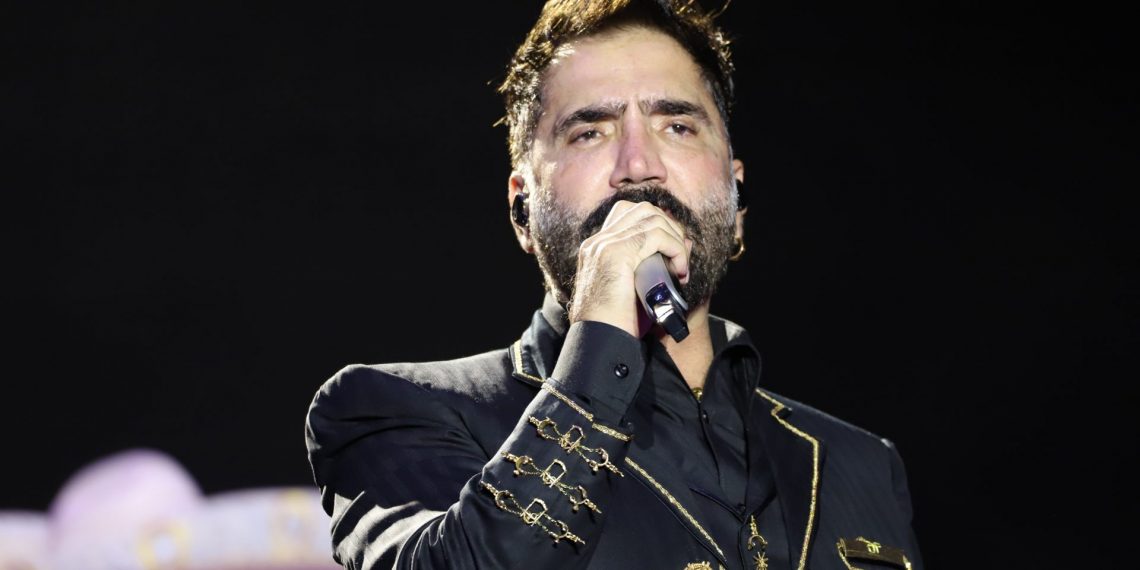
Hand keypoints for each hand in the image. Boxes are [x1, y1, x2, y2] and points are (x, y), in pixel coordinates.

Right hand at [568, 201, 692, 336]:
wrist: (598, 342)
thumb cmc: (616, 325)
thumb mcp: (633, 291)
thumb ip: (650, 267)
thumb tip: (685, 245)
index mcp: (595, 250)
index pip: (627, 214)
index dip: (656, 224)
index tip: (671, 250)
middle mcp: (596, 242)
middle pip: (641, 209)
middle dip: (669, 227)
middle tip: (680, 256)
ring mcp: (604, 245)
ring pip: (651, 217)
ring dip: (675, 238)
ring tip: (681, 266)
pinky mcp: (616, 253)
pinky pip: (657, 235)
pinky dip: (676, 249)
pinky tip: (679, 270)